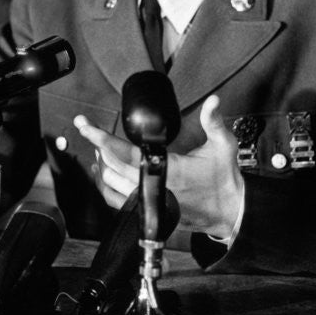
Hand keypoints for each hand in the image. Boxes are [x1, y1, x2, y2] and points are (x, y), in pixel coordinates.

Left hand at [74, 95, 243, 239]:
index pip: (127, 154)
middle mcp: (154, 188)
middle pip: (112, 165)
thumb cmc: (224, 180)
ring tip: (96, 144)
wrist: (230, 213)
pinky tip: (102, 172)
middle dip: (96, 144)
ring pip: (111, 182)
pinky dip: (105, 185)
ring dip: (101, 162)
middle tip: (86, 127)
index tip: (87, 127)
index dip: (104, 140)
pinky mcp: (149, 211)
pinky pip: (117, 200)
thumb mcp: (223, 147)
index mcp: (170, 171)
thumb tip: (213, 101)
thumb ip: (213, 122)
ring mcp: (149, 202)